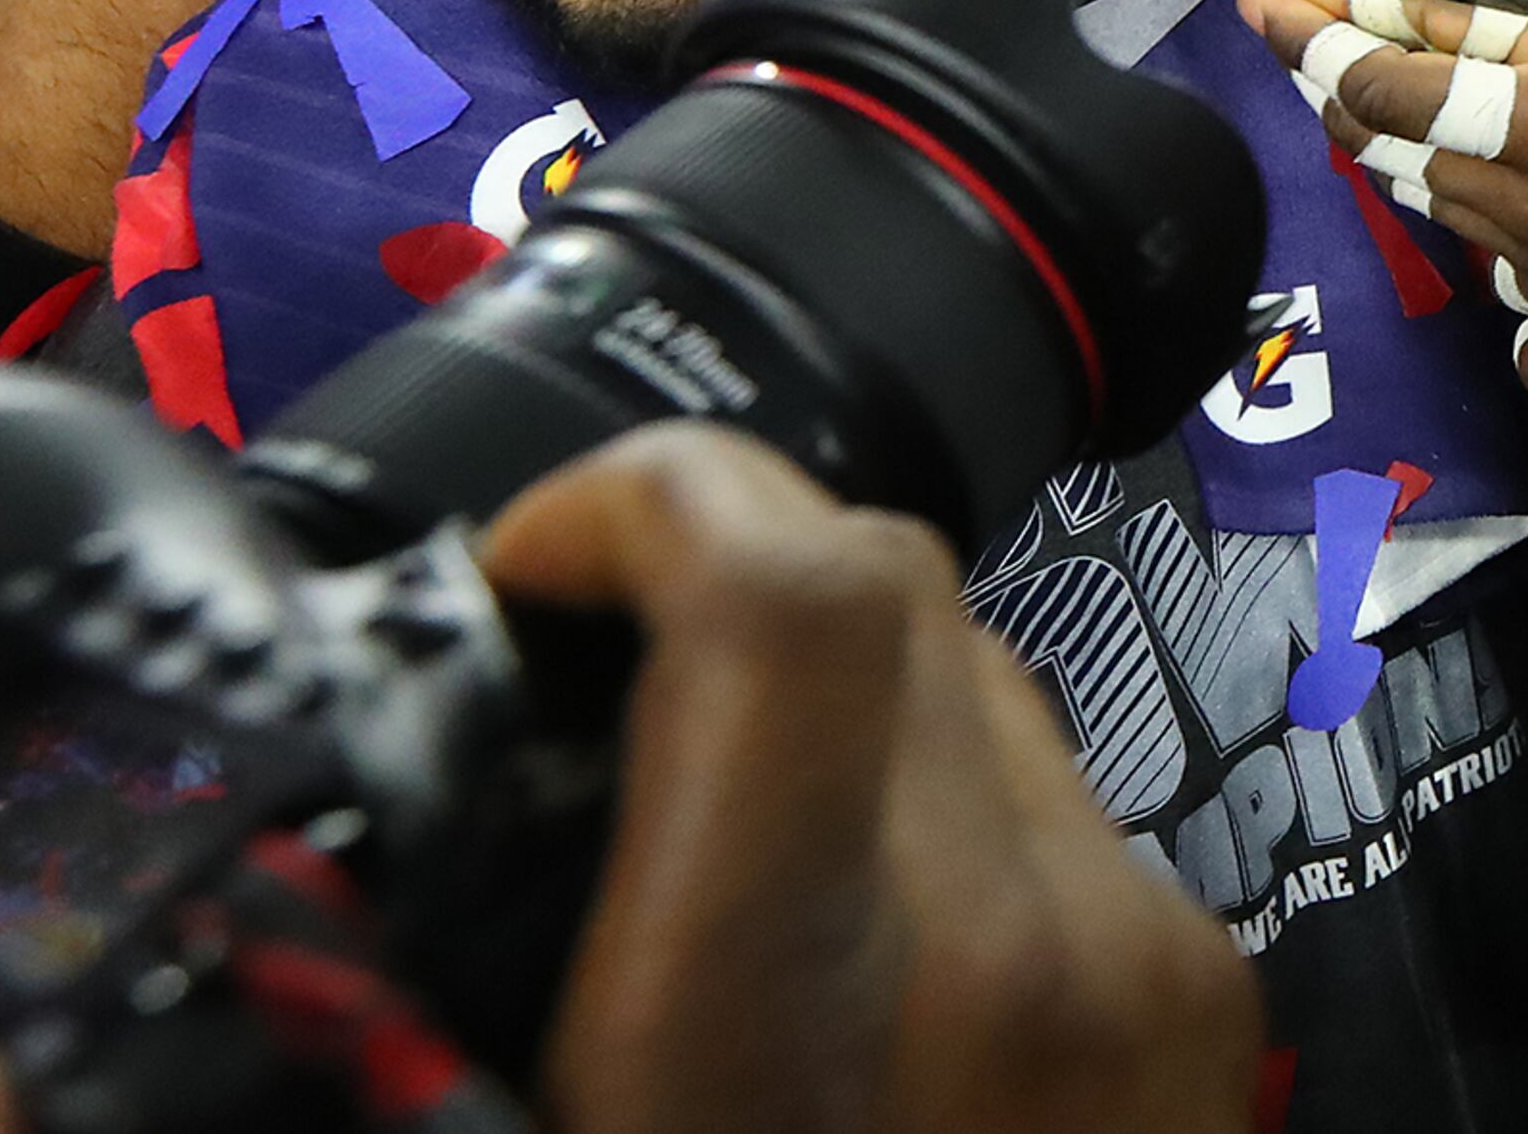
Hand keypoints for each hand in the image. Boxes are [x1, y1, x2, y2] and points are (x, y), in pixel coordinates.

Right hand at [489, 427, 1260, 1133]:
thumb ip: (494, 974)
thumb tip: (328, 875)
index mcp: (790, 1024)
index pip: (792, 603)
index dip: (651, 504)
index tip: (538, 560)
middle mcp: (1005, 960)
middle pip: (892, 584)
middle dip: (727, 564)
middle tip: (592, 668)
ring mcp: (1136, 965)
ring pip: (978, 675)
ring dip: (840, 697)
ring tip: (715, 828)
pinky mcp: (1200, 989)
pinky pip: (1058, 799)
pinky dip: (946, 816)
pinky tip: (867, 947)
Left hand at [1238, 0, 1527, 390]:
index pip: (1406, 92)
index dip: (1325, 44)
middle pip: (1390, 146)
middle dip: (1328, 80)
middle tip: (1278, 21)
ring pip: (1426, 197)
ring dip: (1378, 139)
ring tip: (1341, 80)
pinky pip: (1479, 246)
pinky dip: (1441, 196)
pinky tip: (1441, 174)